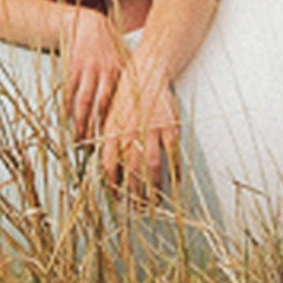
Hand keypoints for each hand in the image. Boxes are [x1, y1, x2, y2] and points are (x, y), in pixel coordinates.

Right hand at [60, 7, 129, 140]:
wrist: (90, 26)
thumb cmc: (111, 48)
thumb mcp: (125, 63)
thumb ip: (130, 85)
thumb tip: (141, 112)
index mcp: (121, 74)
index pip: (121, 105)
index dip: (119, 125)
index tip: (118, 143)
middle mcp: (105, 72)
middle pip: (101, 106)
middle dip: (97, 127)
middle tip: (95, 146)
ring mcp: (88, 69)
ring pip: (84, 99)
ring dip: (80, 120)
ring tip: (79, 137)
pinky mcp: (73, 66)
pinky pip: (69, 90)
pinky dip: (66, 105)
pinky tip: (65, 118)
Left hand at [99, 53, 180, 202]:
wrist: (147, 71)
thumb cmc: (127, 95)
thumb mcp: (111, 115)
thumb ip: (108, 139)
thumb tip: (106, 166)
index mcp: (112, 129)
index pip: (109, 165)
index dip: (113, 185)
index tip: (118, 200)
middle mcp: (130, 131)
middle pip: (131, 171)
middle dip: (135, 195)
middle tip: (139, 210)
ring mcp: (151, 130)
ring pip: (152, 167)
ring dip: (154, 188)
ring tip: (156, 202)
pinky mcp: (169, 127)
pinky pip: (172, 155)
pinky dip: (174, 171)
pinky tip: (175, 182)